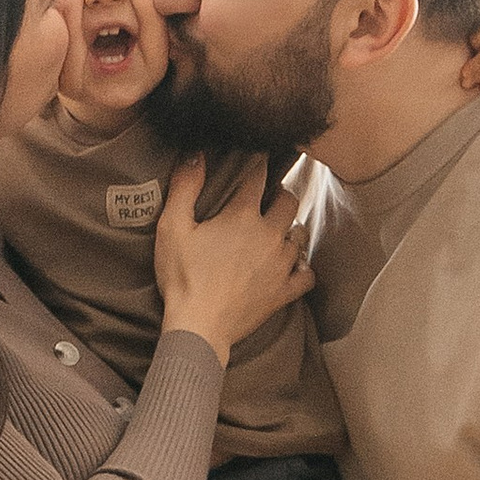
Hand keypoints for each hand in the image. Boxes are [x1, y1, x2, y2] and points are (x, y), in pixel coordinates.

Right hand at [153, 154, 312, 359]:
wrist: (199, 326)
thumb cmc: (182, 277)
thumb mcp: (172, 227)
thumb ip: (185, 187)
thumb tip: (196, 153)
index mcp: (243, 215)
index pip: (258, 175)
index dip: (258, 162)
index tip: (258, 157)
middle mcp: (270, 234)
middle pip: (290, 201)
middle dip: (280, 194)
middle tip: (268, 197)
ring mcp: (281, 264)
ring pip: (301, 234)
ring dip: (290, 228)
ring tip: (278, 230)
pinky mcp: (284, 290)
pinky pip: (307, 274)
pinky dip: (302, 267)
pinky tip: (292, 266)